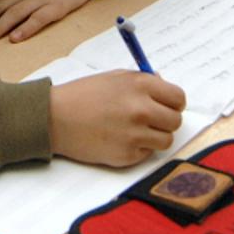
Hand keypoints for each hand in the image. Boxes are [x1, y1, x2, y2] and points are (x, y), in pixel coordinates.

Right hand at [49, 71, 185, 166]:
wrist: (55, 118)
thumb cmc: (83, 95)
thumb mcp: (114, 77)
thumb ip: (142, 81)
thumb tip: (164, 87)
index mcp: (140, 85)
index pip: (178, 98)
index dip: (173, 103)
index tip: (166, 106)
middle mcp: (141, 109)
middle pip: (175, 121)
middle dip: (165, 121)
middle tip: (150, 120)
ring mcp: (135, 134)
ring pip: (166, 140)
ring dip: (154, 137)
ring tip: (134, 131)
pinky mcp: (127, 155)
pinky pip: (147, 154)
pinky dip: (138, 149)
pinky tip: (120, 139)